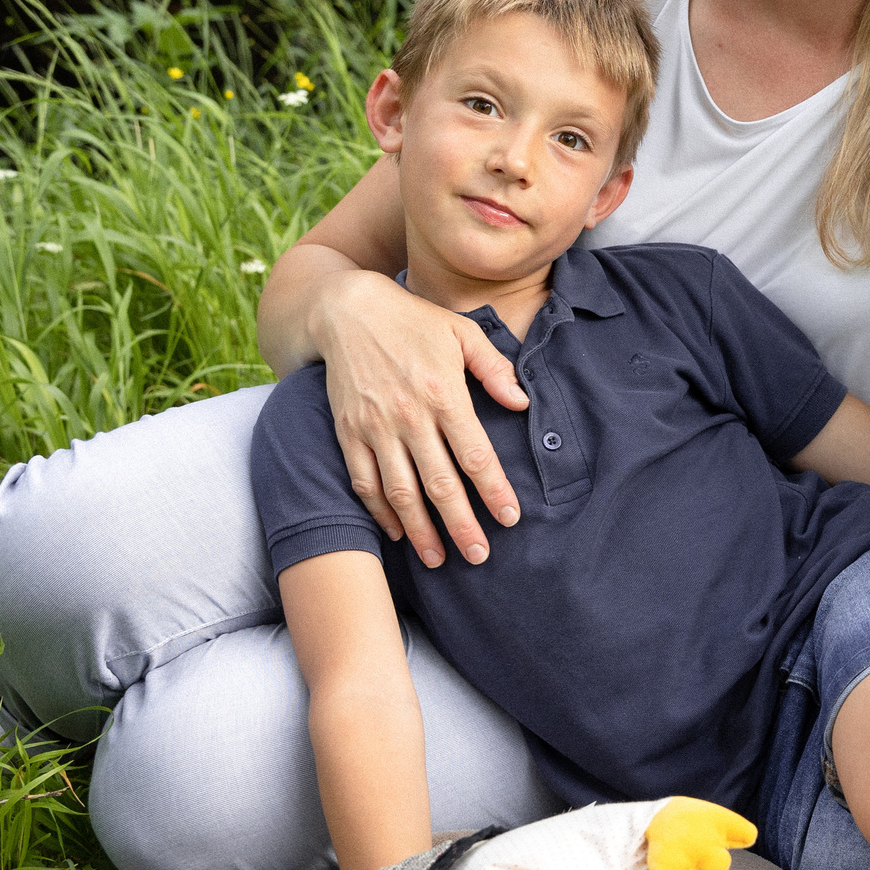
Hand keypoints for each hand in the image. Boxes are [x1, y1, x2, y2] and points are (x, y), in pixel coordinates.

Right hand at [314, 268, 527, 565]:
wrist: (347, 310)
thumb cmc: (414, 320)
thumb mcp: (463, 332)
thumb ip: (495, 369)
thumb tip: (522, 402)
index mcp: (443, 393)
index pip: (475, 454)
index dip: (494, 490)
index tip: (510, 519)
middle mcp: (409, 415)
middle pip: (440, 483)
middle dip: (461, 525)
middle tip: (479, 557)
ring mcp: (374, 427)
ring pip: (400, 491)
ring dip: (420, 530)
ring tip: (438, 559)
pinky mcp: (347, 431)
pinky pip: (364, 481)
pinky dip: (380, 511)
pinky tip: (397, 532)